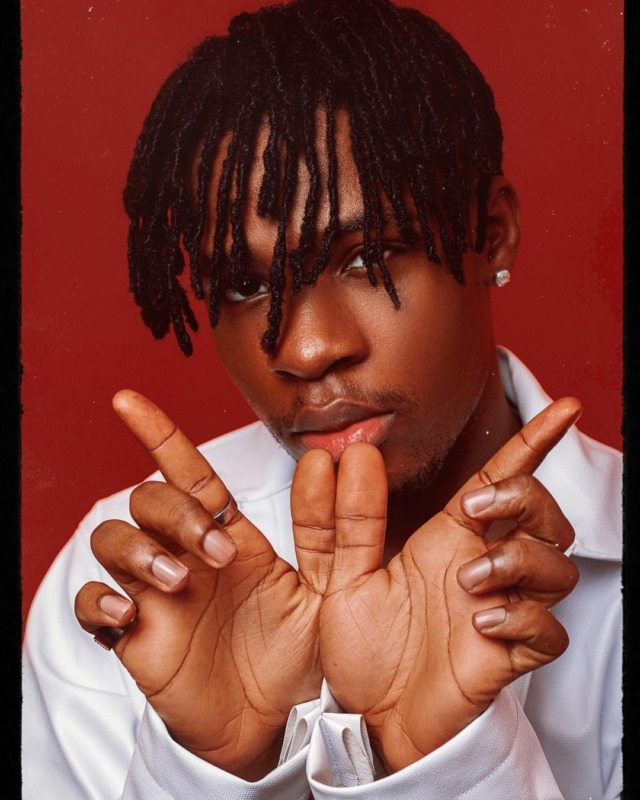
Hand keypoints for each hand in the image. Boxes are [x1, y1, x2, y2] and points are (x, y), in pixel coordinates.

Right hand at [74, 391, 333, 777]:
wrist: (283, 723)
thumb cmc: (302, 653)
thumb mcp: (328, 588)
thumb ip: (338, 528)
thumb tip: (343, 456)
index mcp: (228, 536)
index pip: (188, 473)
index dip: (159, 434)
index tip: (128, 400)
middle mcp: (186, 556)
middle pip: (148, 499)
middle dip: (175, 514)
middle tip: (217, 556)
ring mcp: (156, 595)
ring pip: (113, 540)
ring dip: (139, 550)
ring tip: (179, 582)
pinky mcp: (136, 636)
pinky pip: (90, 604)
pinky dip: (99, 600)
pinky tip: (131, 613)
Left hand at [318, 397, 581, 772]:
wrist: (364, 719)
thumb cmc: (361, 648)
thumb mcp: (342, 577)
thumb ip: (345, 520)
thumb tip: (351, 452)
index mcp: (447, 539)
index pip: (499, 479)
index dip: (533, 443)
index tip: (564, 408)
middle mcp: (480, 566)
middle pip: (541, 512)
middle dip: (522, 499)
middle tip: (474, 512)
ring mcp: (500, 610)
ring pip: (557, 565)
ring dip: (519, 560)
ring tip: (468, 580)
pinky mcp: (509, 657)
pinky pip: (548, 630)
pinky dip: (523, 619)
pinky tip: (480, 624)